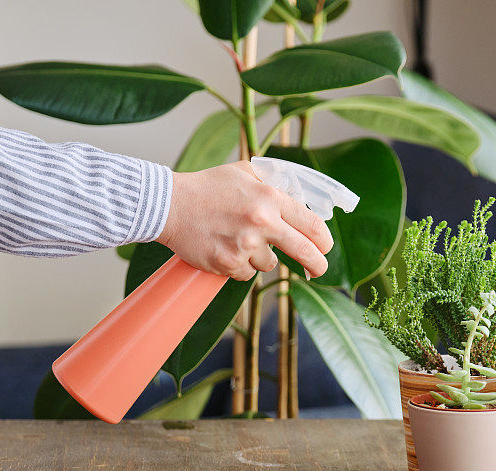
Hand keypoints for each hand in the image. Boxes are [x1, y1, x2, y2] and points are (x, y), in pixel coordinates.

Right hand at [156, 161, 333, 280]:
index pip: (312, 224)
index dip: (324, 239)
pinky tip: (226, 248)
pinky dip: (240, 266)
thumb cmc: (207, 186)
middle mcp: (262, 222)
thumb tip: (299, 197)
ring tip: (239, 239)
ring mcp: (245, 245)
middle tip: (319, 269)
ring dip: (260, 257)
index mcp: (270, 198)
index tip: (325, 247)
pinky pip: (246, 273)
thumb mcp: (245, 172)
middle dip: (317, 264)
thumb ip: (273, 182)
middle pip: (305, 251)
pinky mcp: (228, 264)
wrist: (169, 205)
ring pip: (269, 264)